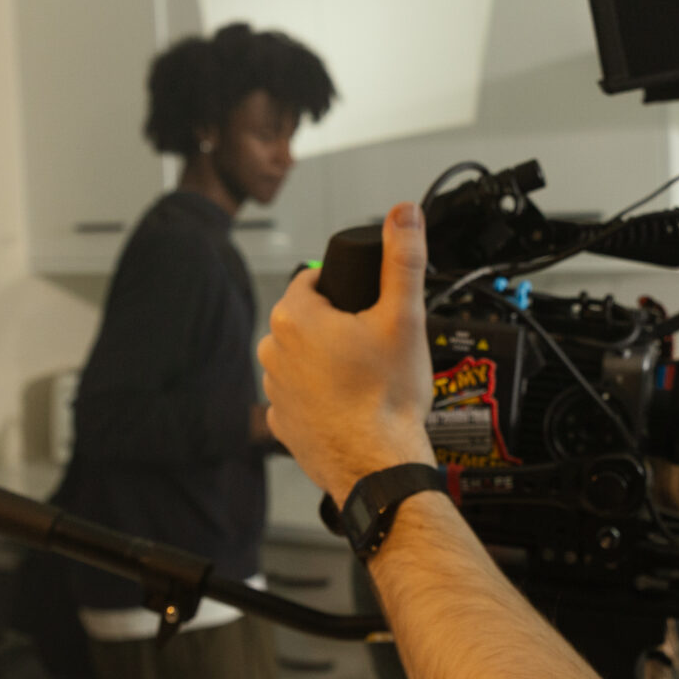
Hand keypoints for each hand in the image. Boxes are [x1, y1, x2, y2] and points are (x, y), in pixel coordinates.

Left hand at [257, 202, 437, 501]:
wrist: (378, 464)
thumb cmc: (387, 396)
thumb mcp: (404, 317)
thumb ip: (403, 259)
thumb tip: (405, 214)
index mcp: (295, 317)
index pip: (313, 280)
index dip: (346, 292)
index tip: (370, 311)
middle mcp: (272, 351)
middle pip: (308, 320)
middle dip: (338, 327)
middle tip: (375, 346)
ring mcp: (274, 389)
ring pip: (303, 358)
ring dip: (328, 361)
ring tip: (366, 379)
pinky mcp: (281, 422)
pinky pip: (301, 396)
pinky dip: (321, 396)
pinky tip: (350, 405)